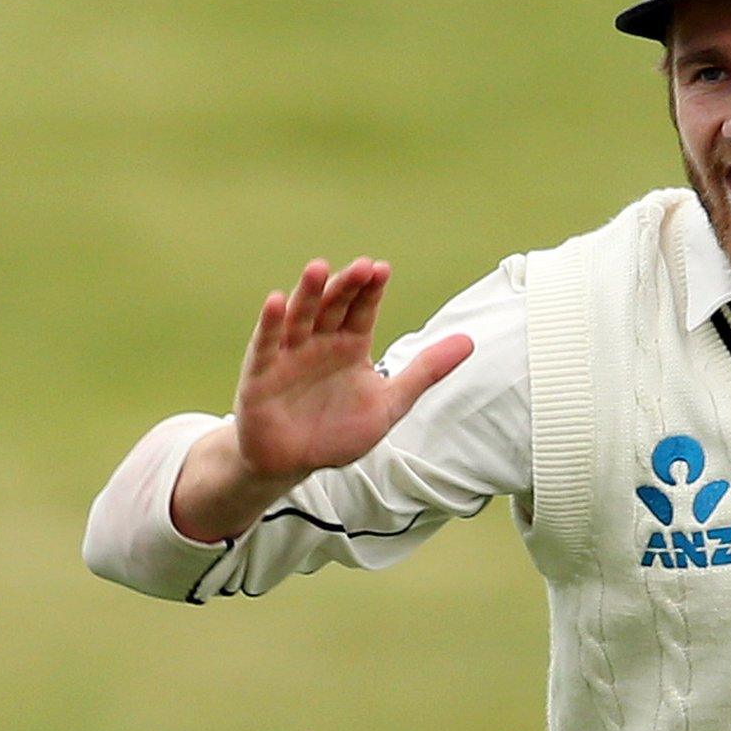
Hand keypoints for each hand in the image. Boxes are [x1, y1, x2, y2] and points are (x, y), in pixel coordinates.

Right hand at [234, 257, 472, 479]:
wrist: (296, 464)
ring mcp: (289, 355)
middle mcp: (319, 343)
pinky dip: (270, 323)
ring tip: (319, 268)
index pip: (362, 310)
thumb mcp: (391, 401)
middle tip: (362, 266)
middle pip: (333, 307)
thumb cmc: (339, 430)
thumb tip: (470, 341)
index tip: (383, 269)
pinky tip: (276, 301)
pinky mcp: (261, 373)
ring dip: (309, 293)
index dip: (371, 291)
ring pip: (300, 317)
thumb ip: (426, 371)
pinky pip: (266, 345)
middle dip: (346, 286)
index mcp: (350, 346)